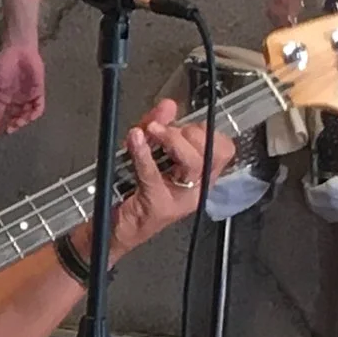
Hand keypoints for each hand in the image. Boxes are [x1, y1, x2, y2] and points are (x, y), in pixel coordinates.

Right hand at [0, 40, 45, 135]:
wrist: (19, 51)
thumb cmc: (3, 63)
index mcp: (4, 96)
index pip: (0, 113)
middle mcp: (16, 98)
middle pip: (14, 116)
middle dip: (12, 124)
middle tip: (9, 129)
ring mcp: (27, 95)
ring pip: (26, 113)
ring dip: (22, 121)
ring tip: (18, 123)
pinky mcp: (38, 91)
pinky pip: (39, 106)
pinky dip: (34, 113)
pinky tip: (29, 117)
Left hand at [101, 99, 232, 258]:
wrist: (114, 231)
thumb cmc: (133, 195)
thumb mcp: (145, 154)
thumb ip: (156, 127)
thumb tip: (168, 105)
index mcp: (200, 176)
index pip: (223, 147)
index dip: (204, 131)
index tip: (182, 126)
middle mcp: (196, 188)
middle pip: (213, 152)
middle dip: (188, 133)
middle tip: (162, 131)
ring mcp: (180, 199)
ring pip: (194, 163)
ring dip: (173, 140)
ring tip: (151, 132)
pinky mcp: (159, 205)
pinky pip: (155, 175)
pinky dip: (143, 155)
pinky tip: (135, 141)